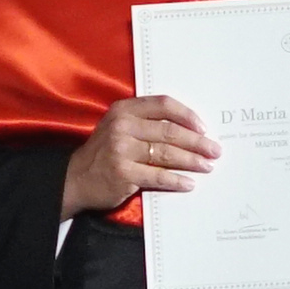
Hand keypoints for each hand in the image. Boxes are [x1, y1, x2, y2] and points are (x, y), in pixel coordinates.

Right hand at [61, 94, 216, 216]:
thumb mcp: (118, 127)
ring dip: (192, 161)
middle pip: (169, 131)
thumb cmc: (103, 153)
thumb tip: (188, 129)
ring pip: (166, 154)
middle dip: (197, 141)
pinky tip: (189, 183)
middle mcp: (122, 127)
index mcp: (124, 110)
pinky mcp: (123, 173)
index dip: (187, 115)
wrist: (75, 179)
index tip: (203, 127)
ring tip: (207, 166)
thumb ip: (145, 122)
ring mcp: (121, 150)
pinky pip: (158, 176)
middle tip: (214, 150)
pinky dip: (176, 180)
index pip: (163, 105)